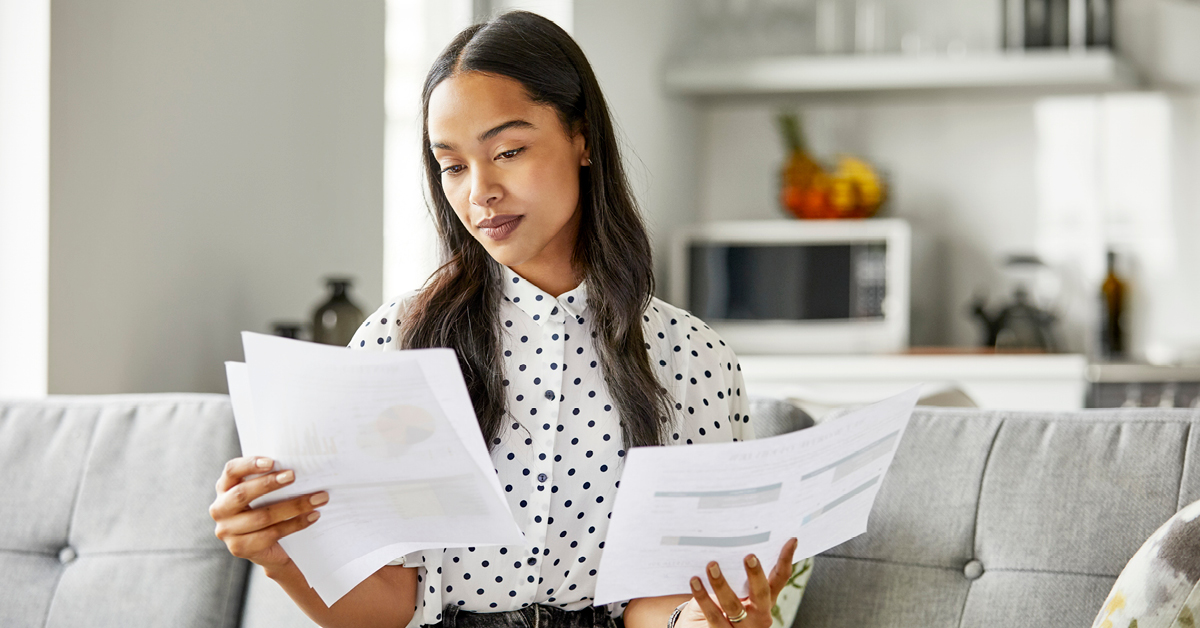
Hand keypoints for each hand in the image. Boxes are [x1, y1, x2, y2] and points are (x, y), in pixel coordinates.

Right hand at [208, 456, 328, 570]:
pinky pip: (271, 534)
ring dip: (294, 506)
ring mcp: (227, 531)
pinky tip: (312, 516)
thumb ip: (272, 478)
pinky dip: (296, 523)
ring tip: (318, 498)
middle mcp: (220, 509)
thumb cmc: (269, 509)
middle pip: (242, 494)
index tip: (272, 461)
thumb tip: (302, 462)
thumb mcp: (265, 493)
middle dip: (269, 484)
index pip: (231, 471)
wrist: (269, 549)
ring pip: (262, 517)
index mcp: (224, 488)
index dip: (249, 465)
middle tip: (293, 475)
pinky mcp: (240, 548)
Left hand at [676, 537, 797, 627]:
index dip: (786, 560)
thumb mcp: (732, 589)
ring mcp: (743, 627)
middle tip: (749, 556)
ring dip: (722, 583)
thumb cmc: (718, 602)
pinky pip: (713, 615)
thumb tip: (728, 544)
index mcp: (766, 599)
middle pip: (762, 593)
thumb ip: (735, 574)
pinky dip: (702, 596)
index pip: (780, 578)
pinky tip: (695, 581)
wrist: (701, 626)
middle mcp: (759, 614)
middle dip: (756, 574)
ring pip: (734, 605)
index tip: (790, 540)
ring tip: (712, 565)